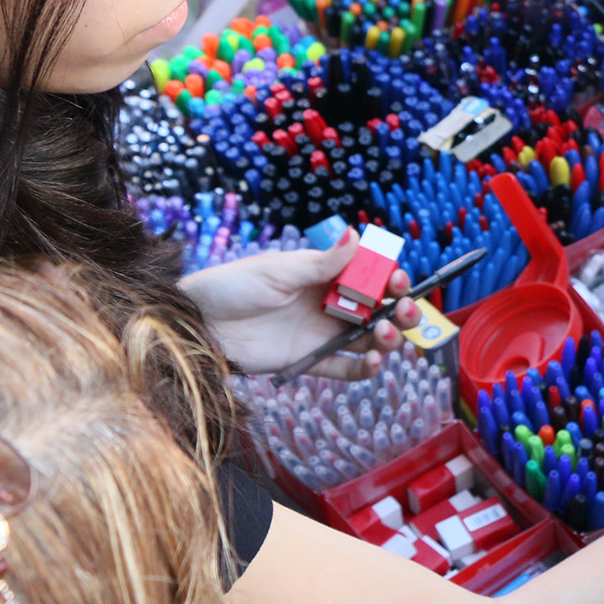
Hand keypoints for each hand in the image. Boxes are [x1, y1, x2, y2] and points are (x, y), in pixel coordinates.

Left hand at [180, 235, 419, 377]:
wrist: (197, 324)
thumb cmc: (231, 287)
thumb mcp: (277, 270)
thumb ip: (322, 262)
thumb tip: (356, 235)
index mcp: (325, 276)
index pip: (370, 276)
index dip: (390, 278)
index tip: (398, 280)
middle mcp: (330, 305)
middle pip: (380, 309)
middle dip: (403, 309)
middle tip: (407, 309)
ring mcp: (323, 334)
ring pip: (371, 339)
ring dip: (389, 338)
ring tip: (386, 333)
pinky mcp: (310, 361)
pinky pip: (346, 368)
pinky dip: (365, 368)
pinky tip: (373, 361)